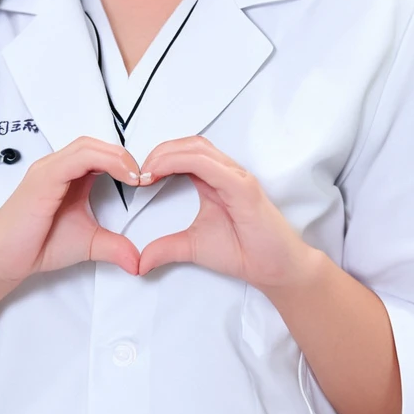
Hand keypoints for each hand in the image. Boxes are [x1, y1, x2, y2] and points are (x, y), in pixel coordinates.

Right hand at [0, 137, 141, 285]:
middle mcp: (57, 166)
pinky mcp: (44, 177)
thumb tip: (138, 261)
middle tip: (146, 176)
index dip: (126, 161)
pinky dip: (104, 162)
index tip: (146, 181)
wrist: (2, 259)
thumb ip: (114, 247)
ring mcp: (49, 169)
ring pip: (88, 145)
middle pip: (96, 143)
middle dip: (125, 156)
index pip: (100, 153)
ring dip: (117, 156)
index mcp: (68, 175)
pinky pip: (77, 158)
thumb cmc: (35, 245)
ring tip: (136, 176)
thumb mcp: (88, 244)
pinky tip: (122, 177)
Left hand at [137, 136, 310, 288]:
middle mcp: (227, 172)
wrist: (276, 269)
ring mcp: (236, 177)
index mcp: (215, 180)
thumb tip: (139, 262)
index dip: (160, 158)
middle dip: (160, 151)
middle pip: (190, 145)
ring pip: (197, 149)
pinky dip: (182, 162)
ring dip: (167, 154)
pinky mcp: (243, 187)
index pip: (185, 153)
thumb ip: (166, 248)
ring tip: (147, 171)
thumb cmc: (244, 252)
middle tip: (137, 171)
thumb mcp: (192, 247)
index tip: (138, 177)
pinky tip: (162, 173)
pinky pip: (209, 166)